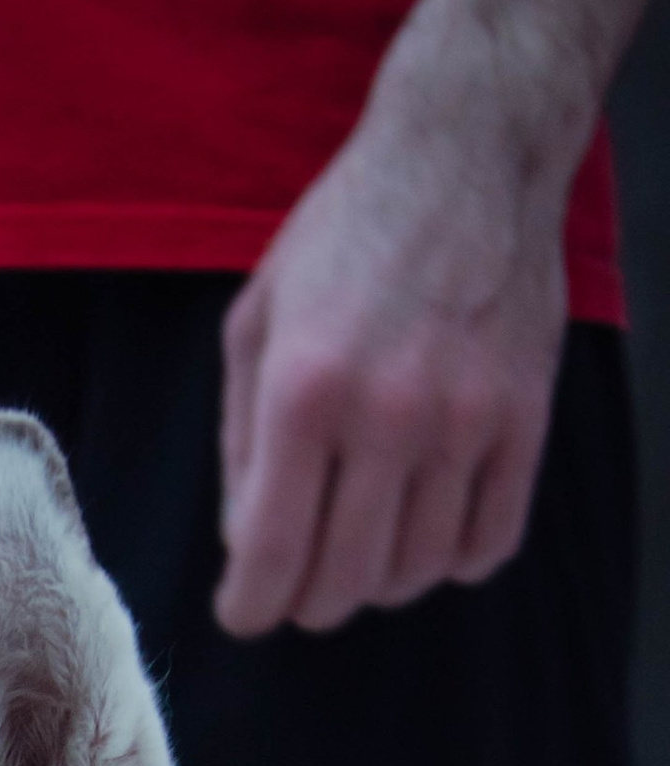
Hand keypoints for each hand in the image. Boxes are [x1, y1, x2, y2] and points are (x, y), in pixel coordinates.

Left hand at [214, 83, 571, 638]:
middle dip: (307, 603)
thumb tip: (247, 545)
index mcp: (302, 390)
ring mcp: (466, 419)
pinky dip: (453, 560)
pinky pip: (492, 541)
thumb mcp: (254, 323)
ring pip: (416, 573)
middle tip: (299, 582)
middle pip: (343, 583)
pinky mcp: (526, 416)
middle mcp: (387, 414)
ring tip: (361, 542)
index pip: (270, 554)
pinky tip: (427, 528)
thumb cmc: (344, 235)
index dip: (248, 607)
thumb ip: (240, 442)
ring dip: (378, 581)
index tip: (245, 611)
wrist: (466, 154)